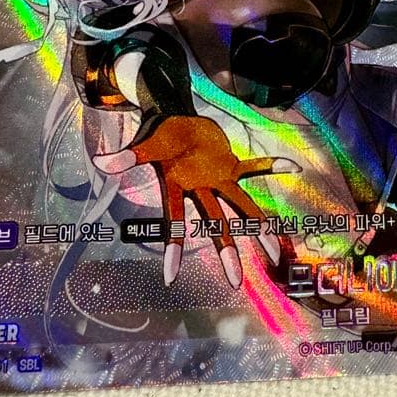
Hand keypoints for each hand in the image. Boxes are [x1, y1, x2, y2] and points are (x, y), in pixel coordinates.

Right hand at [93, 115, 299, 288]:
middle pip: (215, 224)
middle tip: (237, 281)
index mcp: (177, 187)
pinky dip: (269, 165)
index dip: (172, 247)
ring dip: (257, 225)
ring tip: (277, 250)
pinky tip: (292, 167)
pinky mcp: (229, 164)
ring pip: (241, 205)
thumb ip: (129, 156)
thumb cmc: (158, 133)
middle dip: (226, 251)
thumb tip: (103, 164)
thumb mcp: (145, 144)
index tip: (170, 278)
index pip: (173, 222)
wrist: (172, 115)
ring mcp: (217, 178)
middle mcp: (200, 189)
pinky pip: (252, 167)